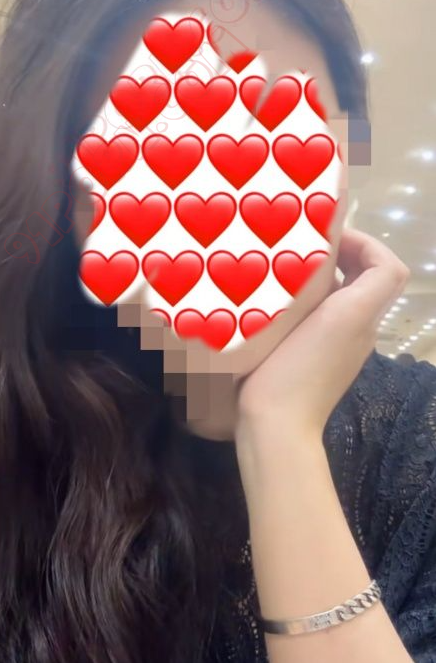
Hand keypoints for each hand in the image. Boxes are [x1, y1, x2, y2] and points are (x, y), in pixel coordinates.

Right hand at [235, 228, 409, 438]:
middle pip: (363, 281)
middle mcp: (358, 330)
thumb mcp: (345, 316)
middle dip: (339, 257)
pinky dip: (307, 304)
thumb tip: (352, 249)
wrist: (275, 425)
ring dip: (320, 279)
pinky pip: (322, 320)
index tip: (326, 238)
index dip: (364, 243)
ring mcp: (337, 348)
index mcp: (364, 314)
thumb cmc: (302, 368)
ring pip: (340, 300)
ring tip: (286, 270)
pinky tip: (276, 304)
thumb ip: (369, 281)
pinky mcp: (316, 362)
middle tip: (302, 249)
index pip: (386, 267)